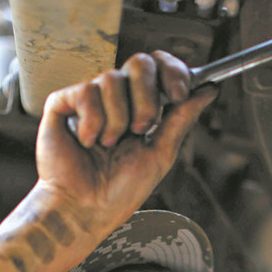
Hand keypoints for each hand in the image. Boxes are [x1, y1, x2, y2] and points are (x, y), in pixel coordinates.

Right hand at [0, 52, 216, 271]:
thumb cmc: (121, 191)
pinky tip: (88, 143)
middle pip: (140, 62)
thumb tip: (209, 90)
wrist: (89, 209)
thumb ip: (182, 119)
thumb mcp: (161, 154)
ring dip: (118, 120)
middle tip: (141, 131)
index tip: (179, 93)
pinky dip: (93, 121)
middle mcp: (117, 97)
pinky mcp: (63, 104)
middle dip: (147, 99)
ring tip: (108, 146)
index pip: (159, 66)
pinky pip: (86, 90)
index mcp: (142, 106)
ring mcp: (90, 99)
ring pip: (112, 79)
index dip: (173, 70)